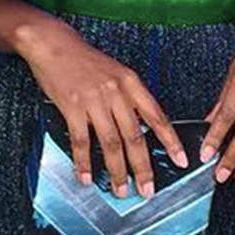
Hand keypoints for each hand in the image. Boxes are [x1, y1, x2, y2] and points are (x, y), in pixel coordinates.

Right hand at [20, 19, 188, 197]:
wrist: (53, 44)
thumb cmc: (84, 59)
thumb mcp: (116, 71)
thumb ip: (130, 97)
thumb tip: (143, 127)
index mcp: (131, 82)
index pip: (157, 116)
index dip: (170, 141)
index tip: (181, 160)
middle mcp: (116, 92)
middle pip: (135, 137)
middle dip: (143, 168)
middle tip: (147, 189)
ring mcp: (94, 100)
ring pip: (111, 143)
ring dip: (117, 171)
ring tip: (121, 190)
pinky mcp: (72, 107)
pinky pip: (81, 141)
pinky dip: (84, 162)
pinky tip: (87, 177)